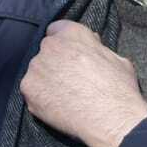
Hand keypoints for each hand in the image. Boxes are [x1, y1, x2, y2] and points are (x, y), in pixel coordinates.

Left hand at [20, 22, 146, 146]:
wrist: (110, 117)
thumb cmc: (119, 88)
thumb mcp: (116, 58)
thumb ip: (96, 48)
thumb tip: (91, 44)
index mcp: (72, 33)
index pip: (57, 29)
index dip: (64, 42)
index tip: (69, 53)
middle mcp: (50, 46)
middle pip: (47, 51)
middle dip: (55, 62)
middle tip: (69, 78)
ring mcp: (36, 67)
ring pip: (37, 71)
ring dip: (46, 79)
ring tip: (64, 95)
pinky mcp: (28, 88)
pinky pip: (31, 90)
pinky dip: (40, 97)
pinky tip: (56, 106)